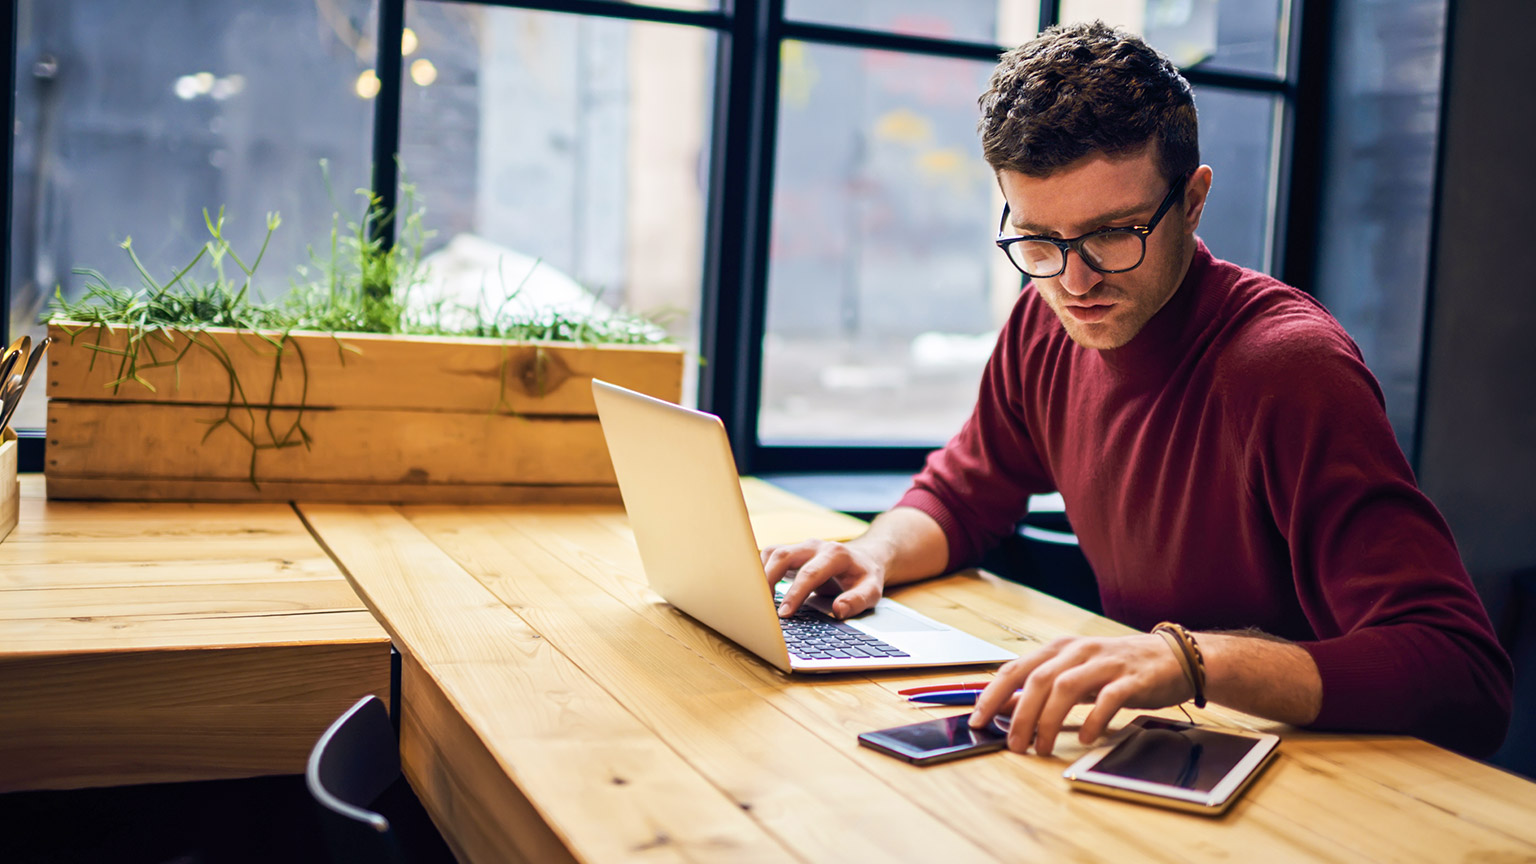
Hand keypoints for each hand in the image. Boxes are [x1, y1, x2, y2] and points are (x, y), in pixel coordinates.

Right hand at [760, 539, 885, 617]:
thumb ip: (857, 600)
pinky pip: (770, 556)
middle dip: (768, 579)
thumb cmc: (863, 577)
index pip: (809, 573)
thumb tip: (838, 610)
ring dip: (760, 574)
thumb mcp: (872, 591)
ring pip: (773, 553)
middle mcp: (815, 546)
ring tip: (757, 600)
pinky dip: (760, 571)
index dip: (794, 594)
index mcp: (835, 554)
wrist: (862, 560)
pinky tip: (760, 591)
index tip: (784, 613)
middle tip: (761, 606)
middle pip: (783, 556)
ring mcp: (801, 547)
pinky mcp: (791, 552)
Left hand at [967, 634, 1191, 755]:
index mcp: (1060, 648)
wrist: (1174, 657)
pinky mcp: (1132, 678)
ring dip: (1049, 720)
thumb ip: (1041, 688)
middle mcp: (1079, 651)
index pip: (1016, 668)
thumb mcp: (1075, 673)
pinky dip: (1092, 719)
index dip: (993, 693)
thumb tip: (1004, 707)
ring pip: (1066, 687)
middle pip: (1038, 680)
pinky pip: (1108, 698)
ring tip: (1042, 747)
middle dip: (1020, 714)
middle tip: (1013, 745)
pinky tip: (1084, 738)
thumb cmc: (1118, 668)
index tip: (978, 720)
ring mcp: (1106, 662)